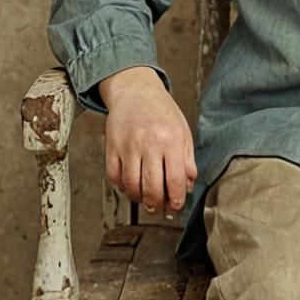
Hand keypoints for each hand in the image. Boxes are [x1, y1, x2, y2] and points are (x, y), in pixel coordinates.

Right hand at [100, 66, 197, 215]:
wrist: (135, 91)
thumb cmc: (161, 111)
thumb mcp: (182, 131)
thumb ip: (187, 159)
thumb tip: (188, 185)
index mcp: (171, 139)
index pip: (175, 180)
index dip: (177, 199)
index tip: (176, 206)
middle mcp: (149, 143)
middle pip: (152, 188)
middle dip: (158, 204)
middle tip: (160, 207)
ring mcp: (128, 146)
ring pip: (132, 187)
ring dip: (140, 199)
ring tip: (147, 199)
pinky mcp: (112, 147)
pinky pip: (115, 178)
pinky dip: (123, 188)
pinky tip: (132, 186)